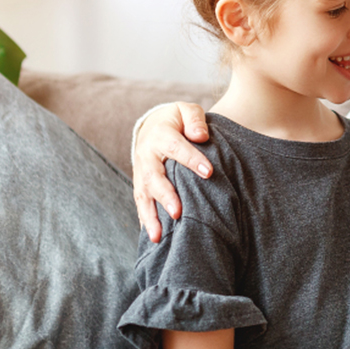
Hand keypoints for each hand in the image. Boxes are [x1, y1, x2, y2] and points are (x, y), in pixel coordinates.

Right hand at [133, 102, 211, 241]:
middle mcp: (147, 155)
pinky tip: (153, 238)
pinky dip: (145, 220)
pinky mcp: (140, 185)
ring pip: (143, 195)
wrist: (153, 125)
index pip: (176, 148)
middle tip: (178, 212)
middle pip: (153, 177)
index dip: (192, 160)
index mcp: (160, 135)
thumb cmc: (177, 120)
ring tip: (159, 236)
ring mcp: (141, 172)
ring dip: (150, 216)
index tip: (209, 172)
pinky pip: (141, 203)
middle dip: (165, 195)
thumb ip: (195, 119)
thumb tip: (200, 136)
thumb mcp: (186, 110)